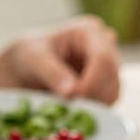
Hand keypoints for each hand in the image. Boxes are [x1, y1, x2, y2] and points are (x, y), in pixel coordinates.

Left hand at [6, 16, 121, 102]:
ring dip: (93, 104)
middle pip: (112, 75)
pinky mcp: (106, 85)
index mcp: (89, 31)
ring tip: (68, 107)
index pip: (103, 57)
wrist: (26, 68)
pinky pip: (108, 101)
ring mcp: (109, 66)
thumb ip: (52, 73)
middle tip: (70, 107)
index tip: (75, 98)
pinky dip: (93, 109)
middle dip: (92, 95)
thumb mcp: (34, 59)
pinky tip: (74, 108)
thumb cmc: (28, 56)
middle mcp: (105, 46)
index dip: (93, 81)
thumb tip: (71, 92)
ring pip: (113, 91)